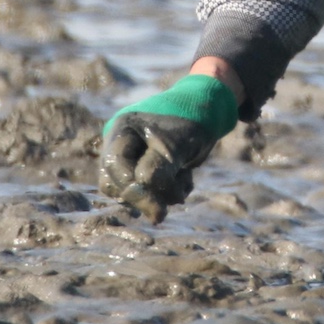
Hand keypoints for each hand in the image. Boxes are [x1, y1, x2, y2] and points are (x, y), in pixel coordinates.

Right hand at [98, 73, 238, 220]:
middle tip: (168, 207)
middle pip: (118, 183)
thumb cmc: (189, 121)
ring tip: (185, 180)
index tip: (157, 209)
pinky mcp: (146, 168)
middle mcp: (122, 144)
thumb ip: (158, 174)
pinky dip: (170, 191)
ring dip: (161, 195)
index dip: (133, 189)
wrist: (208, 110)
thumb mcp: (174, 146)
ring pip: (133, 191)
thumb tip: (152, 213)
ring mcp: (133, 156)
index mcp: (122, 129)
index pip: (115, 166)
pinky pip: (150, 191)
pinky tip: (186, 178)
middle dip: (147, 195)